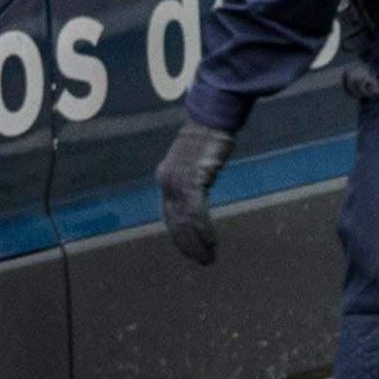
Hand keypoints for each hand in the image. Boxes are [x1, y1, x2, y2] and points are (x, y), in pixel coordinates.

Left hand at [154, 118, 231, 263]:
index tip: (189, 251)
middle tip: (201, 262)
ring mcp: (179, 181)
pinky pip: (197, 211)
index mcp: (166, 177)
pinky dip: (204, 229)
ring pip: (185, 221)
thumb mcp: (195, 161)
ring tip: (208, 259)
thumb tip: (198, 192)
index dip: (179, 235)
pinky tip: (212, 242)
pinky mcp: (193, 179)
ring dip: (197, 243)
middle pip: (175, 222)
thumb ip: (194, 178)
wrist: (212, 116)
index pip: (169, 215)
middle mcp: (168, 181)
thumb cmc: (209, 136)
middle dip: (188, 245)